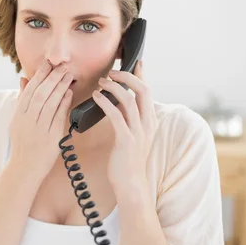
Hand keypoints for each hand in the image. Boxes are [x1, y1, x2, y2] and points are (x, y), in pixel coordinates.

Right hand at [8, 61, 73, 180]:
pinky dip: (64, 104)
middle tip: (62, 67)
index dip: (39, 76)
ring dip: (60, 88)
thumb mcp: (16, 120)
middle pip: (40, 95)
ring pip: (50, 104)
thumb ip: (21, 99)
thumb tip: (23, 78)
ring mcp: (39, 130)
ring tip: (68, 76)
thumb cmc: (22, 143)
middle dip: (52, 78)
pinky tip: (69, 94)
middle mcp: (27, 121)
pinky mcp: (51, 138)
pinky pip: (58, 117)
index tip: (48, 65)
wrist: (24, 168)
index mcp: (18, 115)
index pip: (29, 91)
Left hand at [92, 61, 157, 191]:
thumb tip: (119, 101)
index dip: (141, 74)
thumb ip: (128, 117)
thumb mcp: (131, 134)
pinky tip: (95, 97)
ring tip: (101, 83)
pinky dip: (105, 102)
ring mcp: (138, 131)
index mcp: (149, 119)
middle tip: (111, 72)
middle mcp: (147, 122)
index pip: (148, 90)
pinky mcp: (127, 139)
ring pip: (129, 99)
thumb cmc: (126, 159)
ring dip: (113, 87)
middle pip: (142, 89)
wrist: (130, 183)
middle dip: (126, 76)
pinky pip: (116, 115)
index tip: (134, 61)